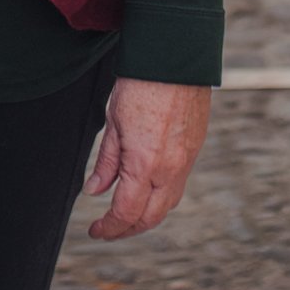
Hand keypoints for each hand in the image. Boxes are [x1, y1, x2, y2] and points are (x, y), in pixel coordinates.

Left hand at [83, 77, 209, 238]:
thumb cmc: (140, 84)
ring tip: (124, 215)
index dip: (110, 227)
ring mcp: (186, 161)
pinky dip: (160, 198)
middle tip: (107, 230)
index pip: (126, 212)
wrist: (174, 58)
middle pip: (150, 217)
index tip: (96, 231)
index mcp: (145, 163)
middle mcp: (170, 169)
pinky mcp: (194, 150)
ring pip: (167, 205)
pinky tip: (145, 192)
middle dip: (127, 230)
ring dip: (146, 217)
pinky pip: (178, 186)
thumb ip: (106, 161)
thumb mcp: (113, 121)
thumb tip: (95, 191)